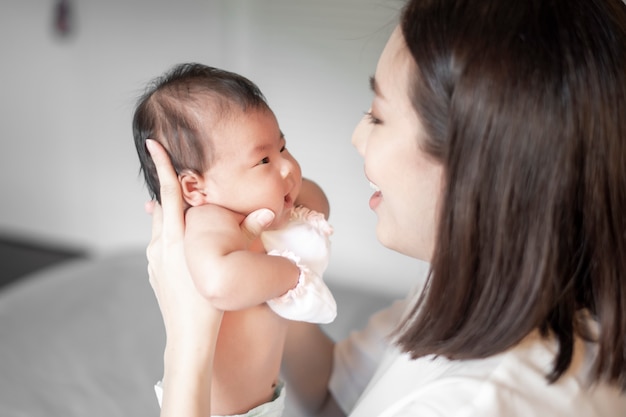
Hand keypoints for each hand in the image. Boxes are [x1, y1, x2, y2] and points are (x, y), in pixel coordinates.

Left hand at [144, 139, 275, 339]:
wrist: (188, 337)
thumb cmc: (209, 303)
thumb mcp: (230, 264)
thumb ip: (247, 235)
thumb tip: (268, 213)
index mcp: (175, 239)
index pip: (168, 195)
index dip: (161, 167)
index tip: (152, 144)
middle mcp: (160, 246)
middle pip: (160, 207)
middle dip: (167, 188)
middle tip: (175, 170)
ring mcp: (153, 261)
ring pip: (159, 227)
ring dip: (168, 213)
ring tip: (181, 206)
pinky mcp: (154, 272)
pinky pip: (159, 244)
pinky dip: (167, 233)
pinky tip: (180, 240)